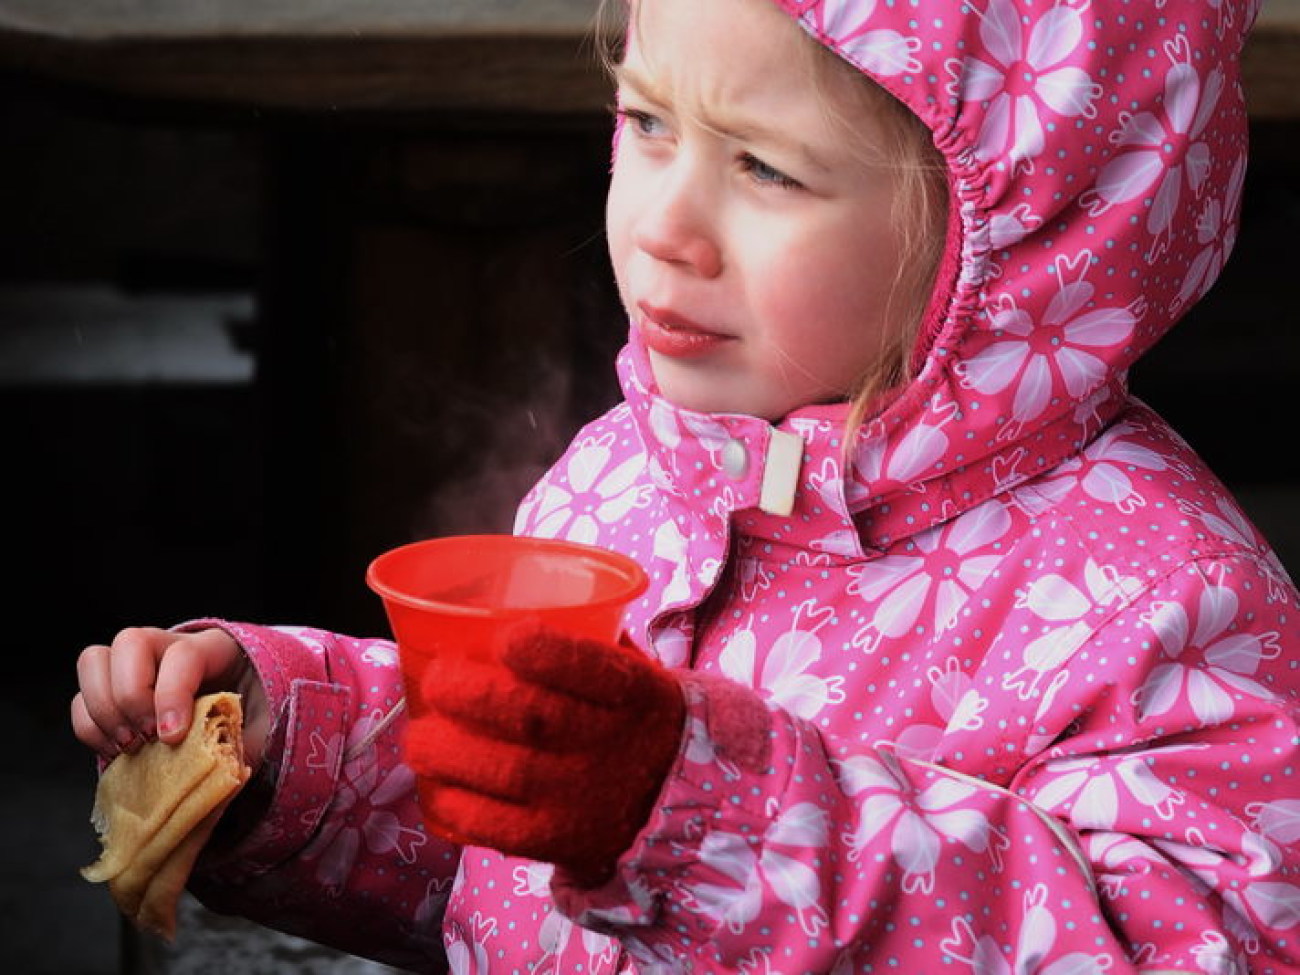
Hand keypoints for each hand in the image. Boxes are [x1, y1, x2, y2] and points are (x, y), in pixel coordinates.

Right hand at [72, 626, 267, 768]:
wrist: (239, 718)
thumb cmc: (253, 718)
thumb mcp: (261, 728)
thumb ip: (247, 742)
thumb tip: (226, 770)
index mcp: (213, 648)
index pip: (183, 654)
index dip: (172, 694)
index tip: (172, 737)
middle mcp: (167, 646)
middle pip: (129, 642)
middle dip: (131, 697)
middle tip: (149, 739)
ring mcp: (134, 664)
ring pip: (94, 661)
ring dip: (104, 711)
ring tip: (130, 747)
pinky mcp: (110, 690)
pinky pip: (80, 699)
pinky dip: (90, 729)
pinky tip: (117, 753)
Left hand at [404, 624, 684, 885]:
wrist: (678, 794)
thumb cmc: (634, 714)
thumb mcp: (634, 668)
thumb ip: (584, 640)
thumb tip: (498, 610)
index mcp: (634, 692)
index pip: (588, 666)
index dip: (537, 648)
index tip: (505, 636)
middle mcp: (609, 745)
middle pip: (529, 716)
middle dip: (466, 692)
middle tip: (437, 680)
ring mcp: (582, 798)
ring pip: (501, 771)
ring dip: (444, 749)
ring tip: (421, 737)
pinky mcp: (556, 841)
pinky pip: (493, 825)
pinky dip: (452, 802)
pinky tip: (437, 783)